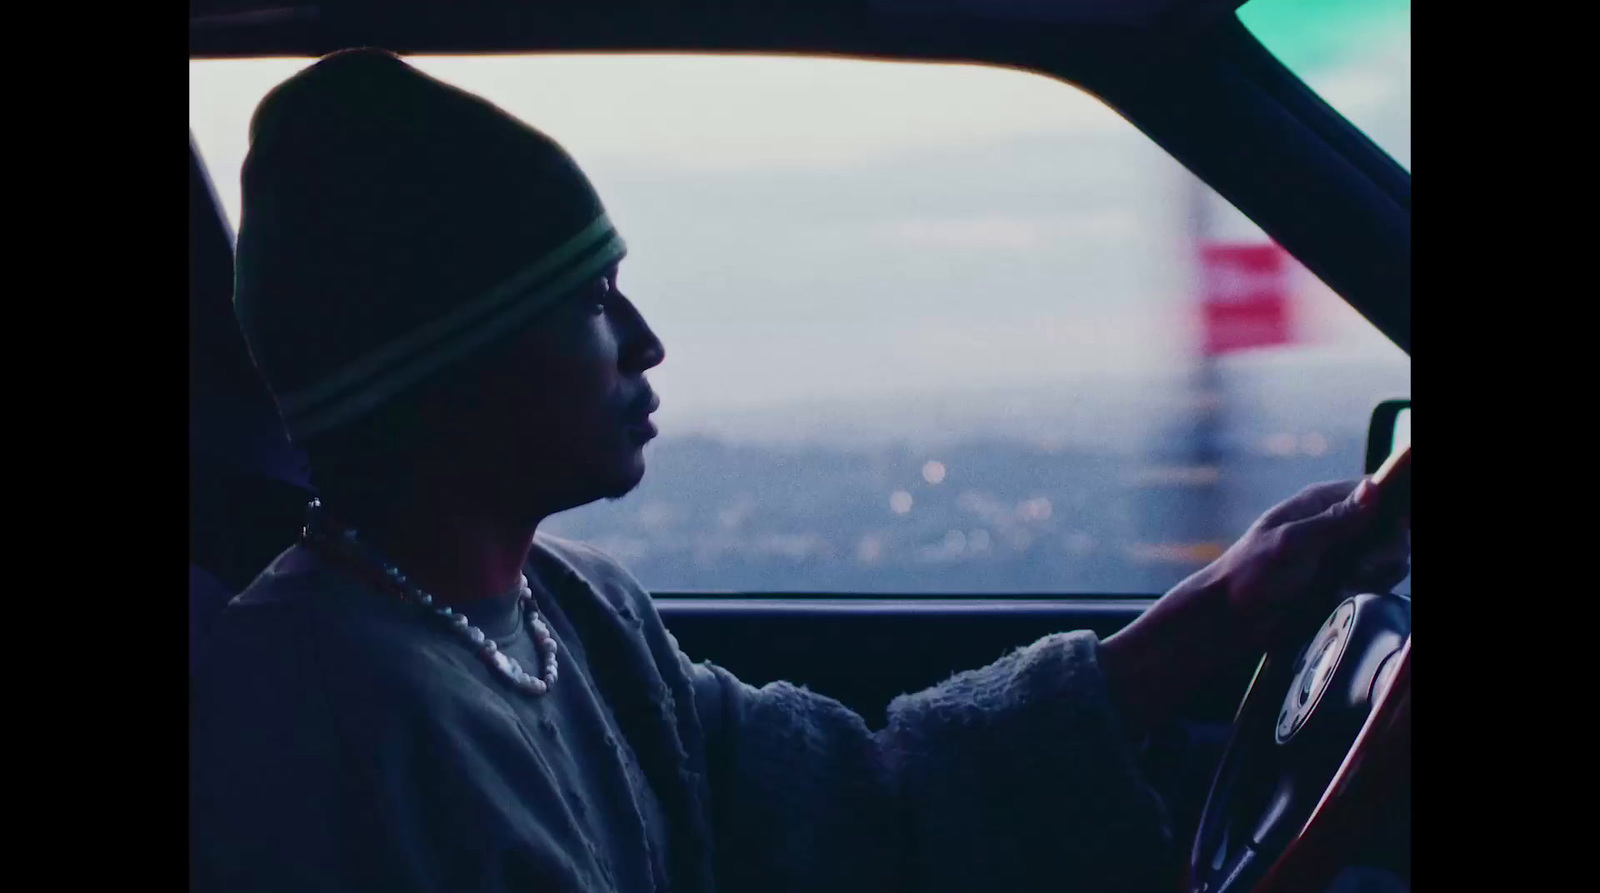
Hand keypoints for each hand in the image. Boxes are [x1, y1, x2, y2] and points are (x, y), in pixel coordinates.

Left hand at [1201, 478, 1409, 648]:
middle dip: (1384, 554)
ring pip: (1386, 559)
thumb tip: (1374, 488)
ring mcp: (1339, 554)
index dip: (1392, 510)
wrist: (1229, 618)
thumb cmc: (1250, 574)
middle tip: (1358, 572)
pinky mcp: (1340, 582)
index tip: (1390, 535)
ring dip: (1374, 577)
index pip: (1376, 490)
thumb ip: (1335, 520)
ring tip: (1340, 589)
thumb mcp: (1291, 544)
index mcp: (1319, 503)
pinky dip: (1365, 592)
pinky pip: (1373, 583)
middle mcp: (1334, 524)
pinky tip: (1341, 598)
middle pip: (1390, 529)